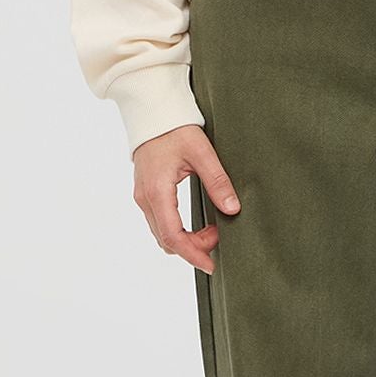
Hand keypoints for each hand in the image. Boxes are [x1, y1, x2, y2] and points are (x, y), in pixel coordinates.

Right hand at [132, 124, 240, 273]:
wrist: (152, 112)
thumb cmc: (175, 128)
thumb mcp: (201, 152)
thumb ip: (217, 181)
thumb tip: (232, 209)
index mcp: (157, 192)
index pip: (173, 236)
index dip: (193, 254)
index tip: (211, 264)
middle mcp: (145, 199)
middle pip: (166, 240)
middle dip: (193, 247)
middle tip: (220, 238)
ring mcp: (143, 197)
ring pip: (162, 233)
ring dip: (186, 239)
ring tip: (212, 231)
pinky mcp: (146, 193)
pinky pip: (160, 222)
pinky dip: (179, 230)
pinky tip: (198, 224)